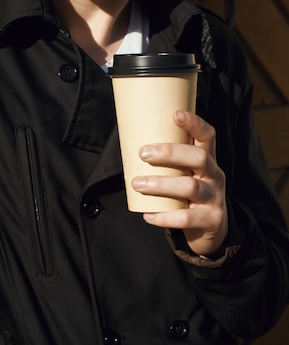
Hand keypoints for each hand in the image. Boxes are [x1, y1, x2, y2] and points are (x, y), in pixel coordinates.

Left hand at [131, 111, 227, 257]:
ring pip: (191, 187)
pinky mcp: (211, 220)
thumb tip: (130, 144)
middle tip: (143, 153)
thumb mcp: (185, 173)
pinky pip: (186, 218)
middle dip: (170, 153)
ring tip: (137, 184)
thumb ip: (168, 161)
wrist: (211, 230)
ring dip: (161, 184)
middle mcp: (215, 175)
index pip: (207, 136)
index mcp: (208, 159)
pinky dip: (164, 216)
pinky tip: (148, 214)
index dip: (194, 123)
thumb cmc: (188, 194)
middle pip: (199, 157)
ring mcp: (215, 198)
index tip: (176, 114)